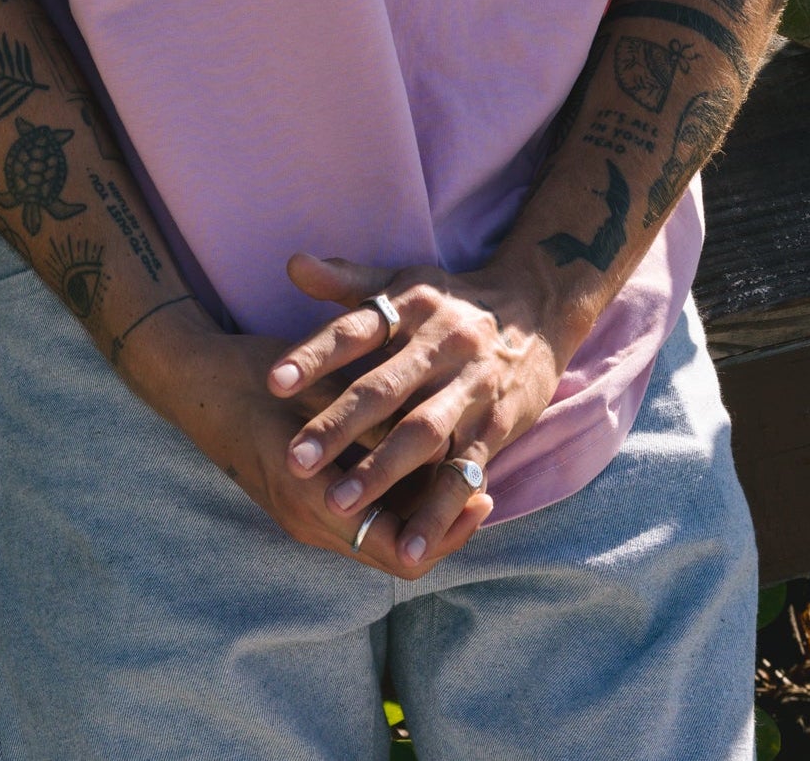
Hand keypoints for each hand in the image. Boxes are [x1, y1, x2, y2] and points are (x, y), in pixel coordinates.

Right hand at [124, 310, 492, 577]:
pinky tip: (421, 464)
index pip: (395, 550)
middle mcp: (309, 522)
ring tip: (464, 475)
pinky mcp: (302, 502)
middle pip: (395, 553)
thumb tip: (437, 432)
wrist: (194, 380)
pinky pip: (361, 519)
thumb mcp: (319, 390)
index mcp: (312, 500)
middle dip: (441, 527)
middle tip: (484, 491)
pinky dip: (394, 501)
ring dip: (420, 514)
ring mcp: (303, 517)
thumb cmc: (255, 377)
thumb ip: (372, 417)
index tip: (480, 494)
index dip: (443, 530)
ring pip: (380, 538)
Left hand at [265, 251, 578, 571]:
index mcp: (412, 307)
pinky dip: (438, 512)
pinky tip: (409, 546)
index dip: (315, 354)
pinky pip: (464, 473)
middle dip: (338, 426)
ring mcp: (471, 388)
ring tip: (338, 506)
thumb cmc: (451, 300)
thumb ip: (346, 280)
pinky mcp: (496, 427)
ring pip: (421, 433)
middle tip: (294, 460)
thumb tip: (294, 264)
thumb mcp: (404, 280)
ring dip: (380, 471)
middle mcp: (441, 345)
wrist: (537, 308)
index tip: (272, 381)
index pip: (356, 329)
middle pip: (384, 387)